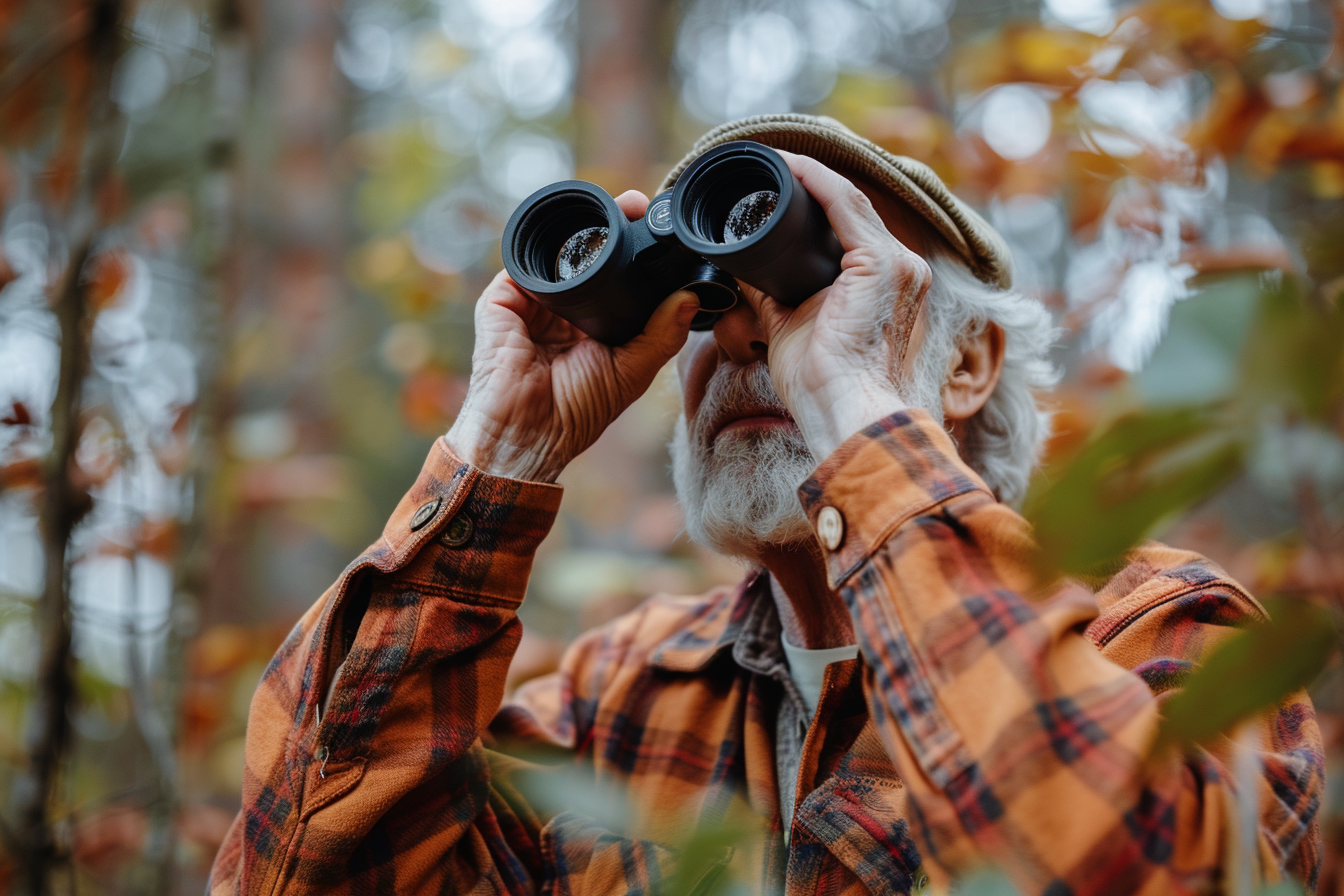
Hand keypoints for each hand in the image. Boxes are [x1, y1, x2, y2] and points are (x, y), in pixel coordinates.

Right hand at [446, 191, 699, 481]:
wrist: (527, 431)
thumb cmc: (577, 412)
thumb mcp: (632, 370)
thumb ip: (661, 334)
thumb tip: (693, 296)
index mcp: (594, 327)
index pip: (618, 279)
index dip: (636, 254)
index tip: (658, 227)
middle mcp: (564, 310)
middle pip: (587, 257)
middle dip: (610, 230)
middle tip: (634, 206)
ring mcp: (531, 302)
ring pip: (557, 252)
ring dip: (580, 229)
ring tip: (609, 210)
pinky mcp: (502, 298)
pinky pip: (523, 261)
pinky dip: (544, 247)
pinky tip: (570, 234)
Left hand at [737, 150, 928, 458]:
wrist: (844, 412)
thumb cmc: (822, 386)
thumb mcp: (790, 328)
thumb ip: (773, 296)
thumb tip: (744, 272)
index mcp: (888, 287)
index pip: (852, 231)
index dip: (817, 203)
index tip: (781, 187)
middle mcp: (903, 270)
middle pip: (852, 211)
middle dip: (812, 184)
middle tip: (772, 164)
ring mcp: (897, 264)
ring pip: (849, 201)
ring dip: (810, 176)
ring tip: (775, 158)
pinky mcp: (880, 264)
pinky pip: (843, 205)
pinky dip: (815, 182)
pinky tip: (788, 166)